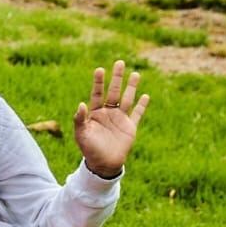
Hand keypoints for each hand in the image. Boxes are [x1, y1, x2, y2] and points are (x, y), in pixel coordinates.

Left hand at [74, 59, 149, 177]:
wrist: (103, 164)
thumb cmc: (89, 149)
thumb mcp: (81, 134)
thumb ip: (80, 119)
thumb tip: (81, 104)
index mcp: (95, 113)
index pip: (97, 93)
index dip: (98, 82)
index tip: (99, 69)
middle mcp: (108, 113)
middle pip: (114, 91)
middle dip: (117, 78)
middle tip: (120, 62)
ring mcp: (120, 119)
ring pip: (127, 99)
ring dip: (131, 87)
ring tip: (135, 73)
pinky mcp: (130, 127)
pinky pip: (137, 113)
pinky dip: (142, 105)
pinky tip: (145, 95)